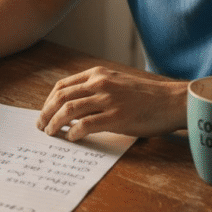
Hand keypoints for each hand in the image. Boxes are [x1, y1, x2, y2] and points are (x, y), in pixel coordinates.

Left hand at [36, 66, 186, 140]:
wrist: (171, 101)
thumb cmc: (146, 96)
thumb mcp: (117, 83)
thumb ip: (97, 89)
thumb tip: (73, 107)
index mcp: (98, 74)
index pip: (62, 86)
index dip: (48, 101)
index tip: (44, 113)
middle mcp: (100, 83)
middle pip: (61, 97)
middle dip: (45, 113)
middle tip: (41, 126)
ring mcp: (108, 99)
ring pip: (69, 110)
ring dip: (55, 123)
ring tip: (50, 133)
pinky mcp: (116, 116)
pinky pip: (85, 124)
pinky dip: (73, 132)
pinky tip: (71, 138)